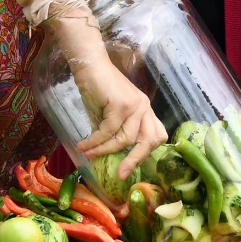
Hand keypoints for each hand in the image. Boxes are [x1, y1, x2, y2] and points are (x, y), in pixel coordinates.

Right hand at [73, 57, 167, 178]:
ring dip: (104, 150)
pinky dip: (94, 142)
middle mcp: (145, 107)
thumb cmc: (99, 90)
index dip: (147, 151)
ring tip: (89, 155)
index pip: (157, 135)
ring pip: (125, 139)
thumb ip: (115, 132)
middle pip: (148, 141)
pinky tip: (82, 146)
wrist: (90, 66)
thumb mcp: (110, 114)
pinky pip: (108, 131)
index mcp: (146, 110)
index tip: (132, 163)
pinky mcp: (121, 104)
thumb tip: (108, 157)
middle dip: (134, 160)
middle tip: (121, 176)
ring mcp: (135, 105)